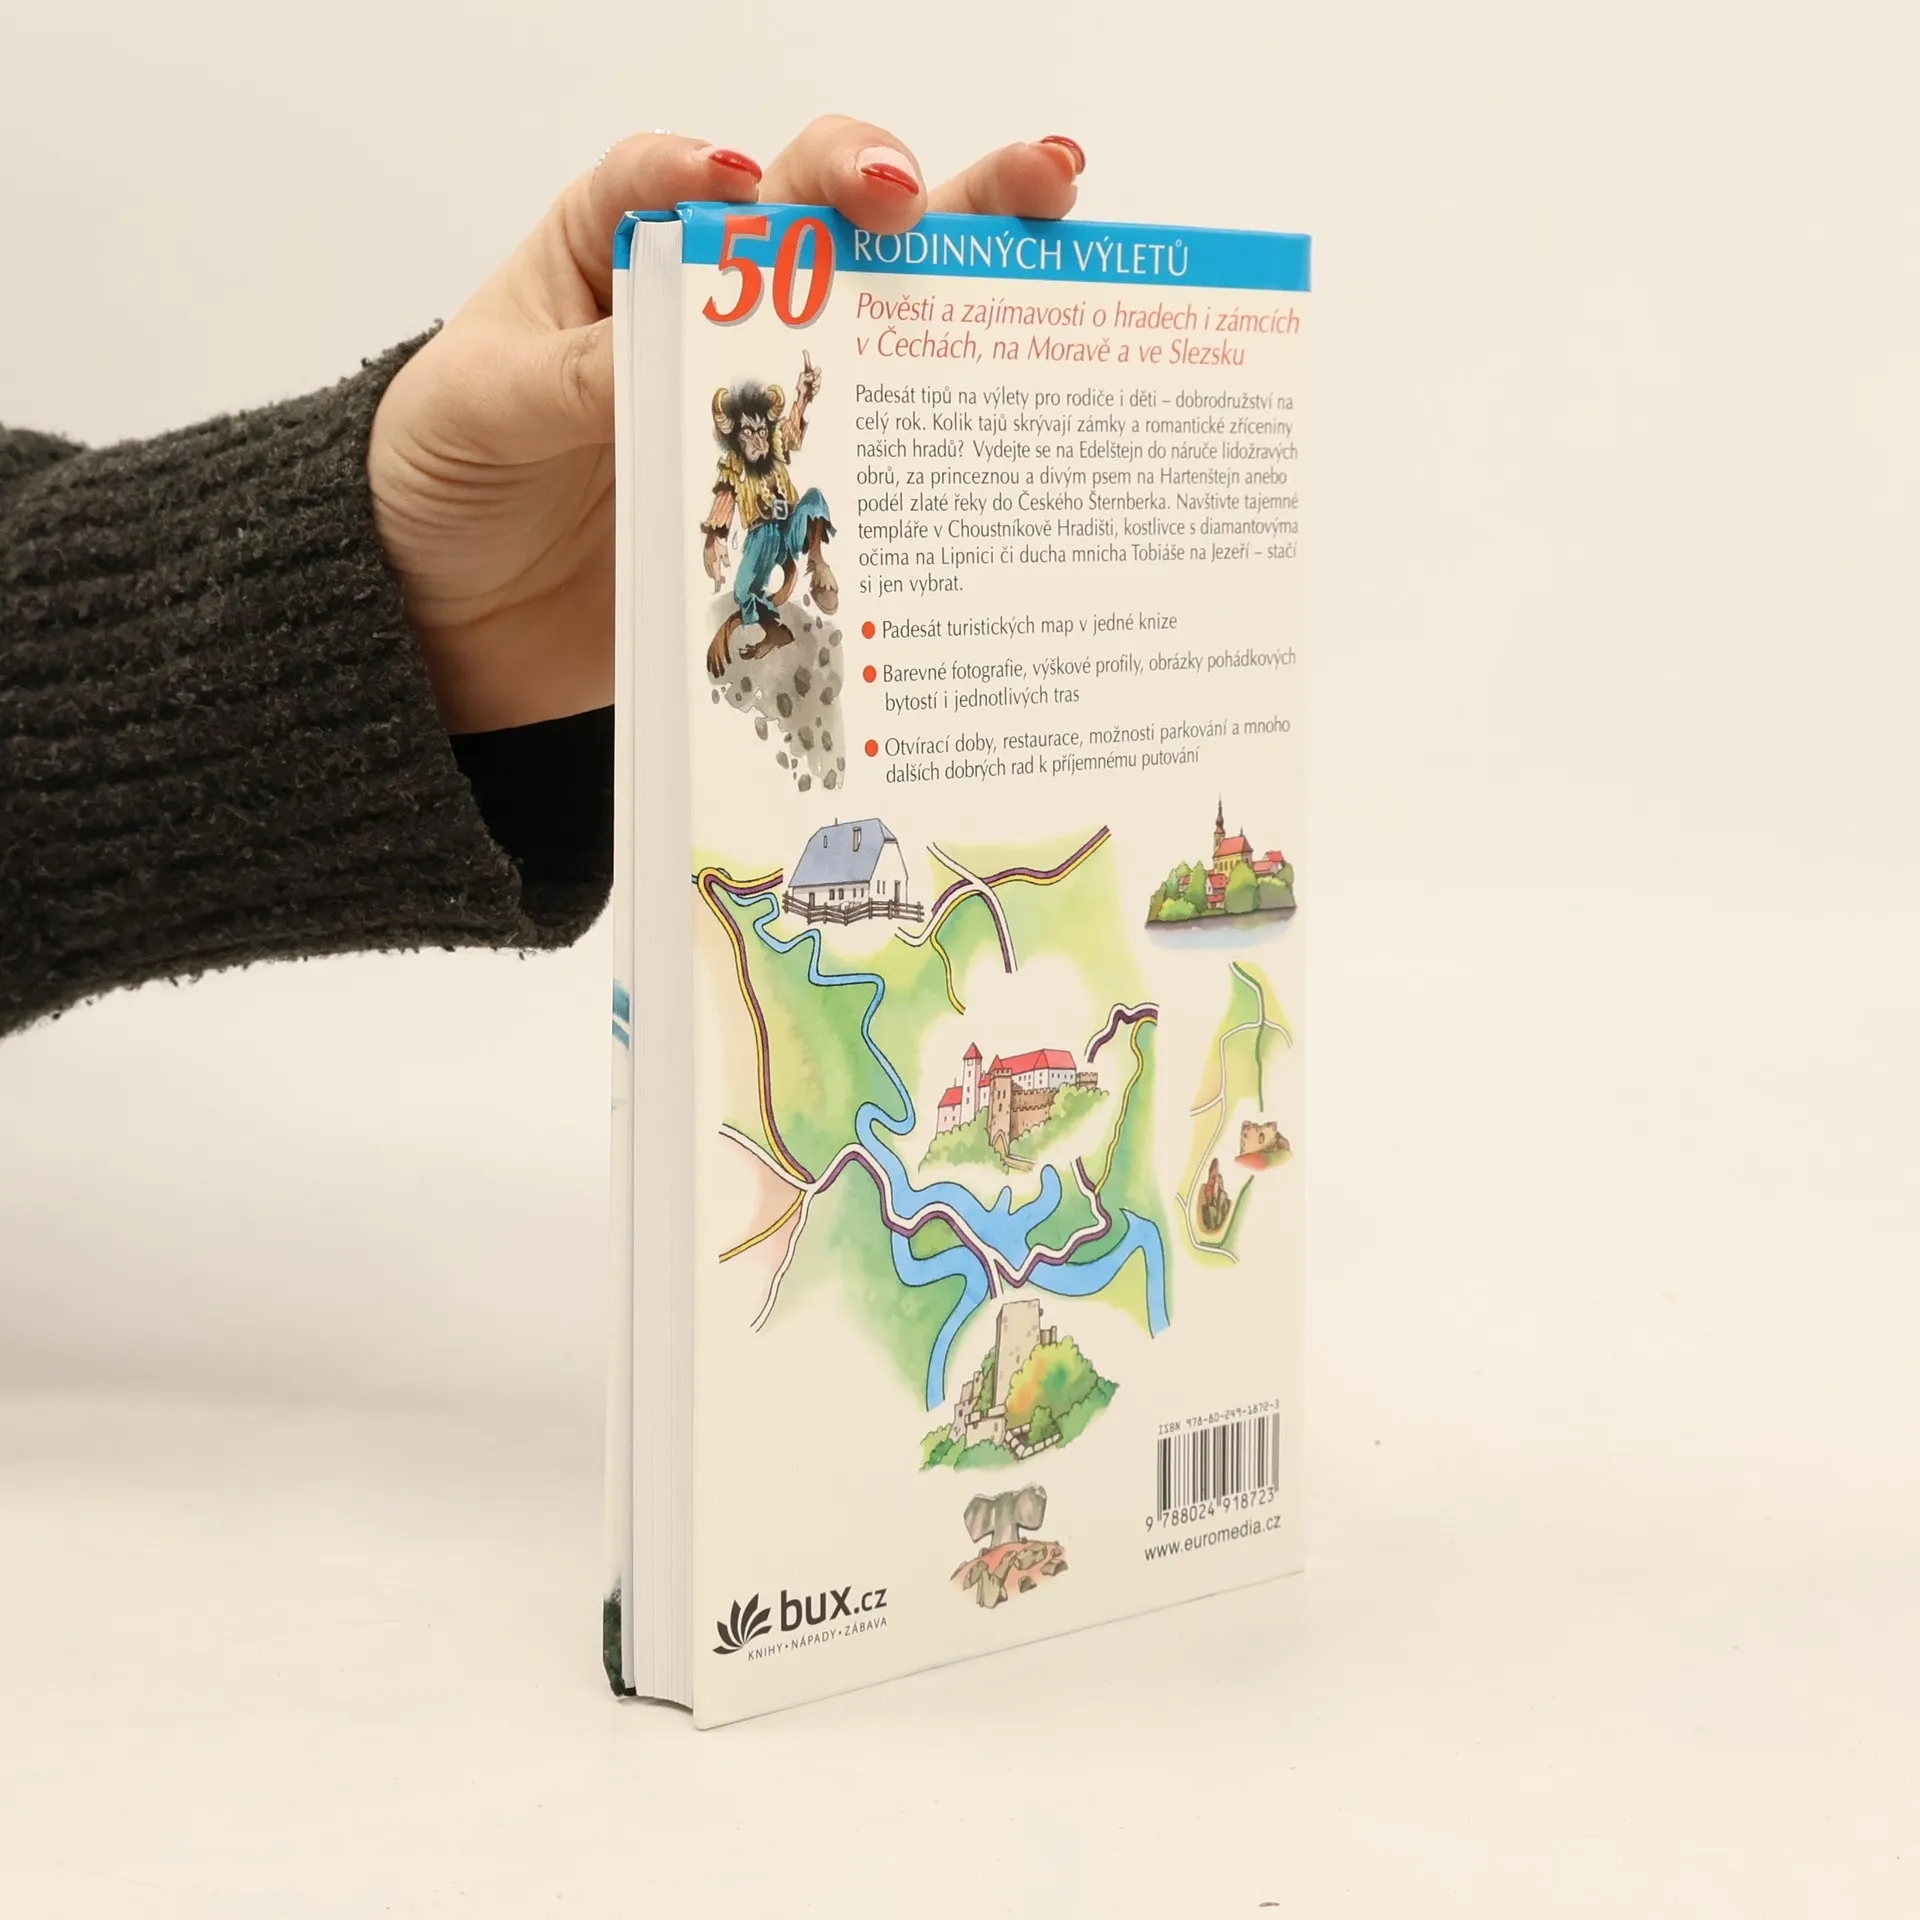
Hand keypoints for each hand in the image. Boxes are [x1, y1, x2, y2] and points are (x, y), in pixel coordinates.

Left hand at [369, 120, 1085, 733]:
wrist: (456, 623)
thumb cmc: (443, 481)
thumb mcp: (482, 412)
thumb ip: (570, 377)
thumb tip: (657, 356)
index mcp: (608, 255)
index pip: (671, 185)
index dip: (714, 177)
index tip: (742, 194)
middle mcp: (697, 311)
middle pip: (810, 222)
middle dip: (892, 185)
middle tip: (954, 186)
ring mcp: (749, 403)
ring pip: (868, 320)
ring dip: (961, 269)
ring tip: (1046, 225)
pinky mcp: (781, 489)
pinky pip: (866, 454)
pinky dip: (940, 433)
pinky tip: (1006, 410)